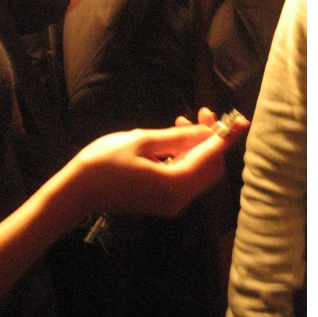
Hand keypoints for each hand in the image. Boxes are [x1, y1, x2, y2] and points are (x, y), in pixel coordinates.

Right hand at [71, 109, 248, 216]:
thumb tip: (207, 132)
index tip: (240, 120)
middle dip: (212, 140)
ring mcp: (172, 203)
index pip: (211, 157)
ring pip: (200, 174)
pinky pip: (186, 179)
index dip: (226, 136)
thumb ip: (178, 138)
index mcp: (174, 184)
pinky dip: (188, 159)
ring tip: (184, 121)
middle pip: (211, 168)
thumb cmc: (103, 163)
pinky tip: (176, 140)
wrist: (77, 192)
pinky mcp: (164, 202)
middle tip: (205, 113)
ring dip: (199, 148)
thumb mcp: (142, 141)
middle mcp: (179, 199)